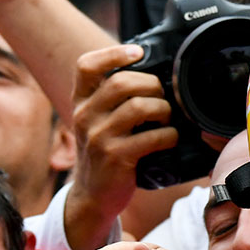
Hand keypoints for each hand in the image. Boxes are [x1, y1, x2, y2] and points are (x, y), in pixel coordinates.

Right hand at [64, 45, 177, 249]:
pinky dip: (168, 135)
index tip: (138, 53)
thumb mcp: (98, 122)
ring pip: (138, 107)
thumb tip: (154, 73)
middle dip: (152, 85)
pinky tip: (169, 139)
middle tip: (163, 98)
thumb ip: (113, 100)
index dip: (113, 53)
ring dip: (162, 110)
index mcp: (81, 102)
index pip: (86, 66)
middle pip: (121, 83)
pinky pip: (150, 137)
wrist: (94, 196)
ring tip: (166, 119)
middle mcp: (84, 116)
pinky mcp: (114, 157)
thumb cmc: (106, 153)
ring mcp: (97, 137)